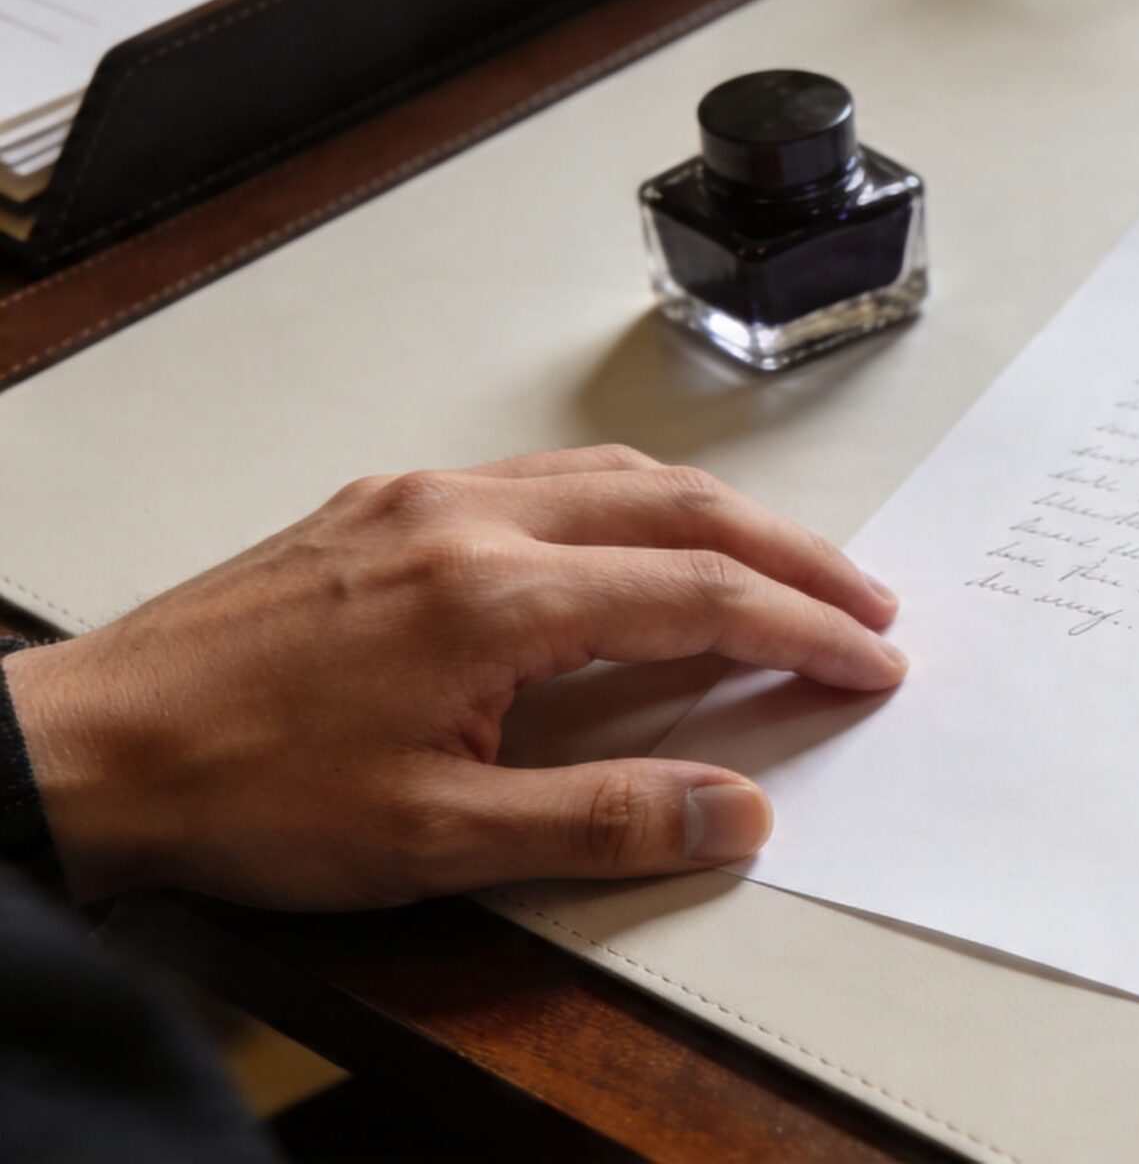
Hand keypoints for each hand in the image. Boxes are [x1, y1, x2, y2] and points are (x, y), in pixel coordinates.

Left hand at [4, 446, 903, 909]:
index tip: (871, 658)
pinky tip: (634, 539)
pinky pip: (541, 476)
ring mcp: (420, 499)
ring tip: (779, 567)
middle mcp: (467, 519)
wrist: (87, 747)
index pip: (700, 594)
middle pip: (680, 509)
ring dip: (715, 517)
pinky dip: (629, 500)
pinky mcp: (379, 504)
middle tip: (865, 601)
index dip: (805, 629)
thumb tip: (735, 812)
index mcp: (495, 595)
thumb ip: (602, 820)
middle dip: (791, 555)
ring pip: (613, 475)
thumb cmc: (243, 793)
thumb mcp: (435, 842)